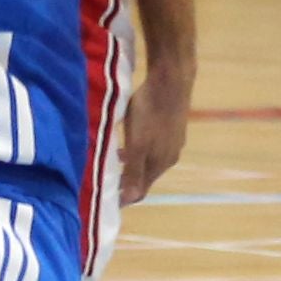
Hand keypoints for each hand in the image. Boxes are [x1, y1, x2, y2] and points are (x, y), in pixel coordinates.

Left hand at [119, 67, 190, 205]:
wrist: (170, 81)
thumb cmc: (149, 112)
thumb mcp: (137, 144)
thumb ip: (134, 171)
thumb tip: (131, 200)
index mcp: (161, 164)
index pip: (142, 191)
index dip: (125, 197)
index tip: (107, 198)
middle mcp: (170, 156)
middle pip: (145, 176)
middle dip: (127, 180)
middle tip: (107, 178)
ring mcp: (174, 141)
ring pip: (149, 159)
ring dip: (132, 162)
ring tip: (113, 158)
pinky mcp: (173, 126)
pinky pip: (153, 145)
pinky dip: (140, 148)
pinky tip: (130, 137)